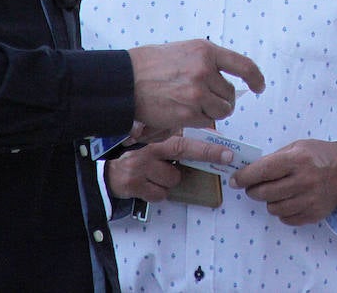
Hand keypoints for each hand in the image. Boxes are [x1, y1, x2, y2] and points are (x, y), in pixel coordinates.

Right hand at [105, 134, 234, 200]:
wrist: (109, 175)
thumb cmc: (139, 162)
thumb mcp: (155, 150)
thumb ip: (176, 146)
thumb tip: (208, 142)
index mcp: (157, 142)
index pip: (185, 140)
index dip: (207, 146)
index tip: (227, 152)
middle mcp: (150, 151)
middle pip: (182, 150)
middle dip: (206, 154)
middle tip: (224, 159)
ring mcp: (141, 168)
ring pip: (173, 179)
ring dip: (169, 183)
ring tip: (157, 178)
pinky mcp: (134, 185)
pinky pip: (160, 195)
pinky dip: (158, 194)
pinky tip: (148, 187)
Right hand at [128, 39, 265, 133]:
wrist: (124, 80)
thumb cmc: (150, 65)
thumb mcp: (183, 51)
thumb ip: (205, 62)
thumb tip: (223, 80)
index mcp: (205, 51)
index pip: (242, 65)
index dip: (255, 77)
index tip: (259, 86)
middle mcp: (204, 70)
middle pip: (230, 94)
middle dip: (222, 100)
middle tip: (205, 99)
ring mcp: (197, 92)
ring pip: (222, 111)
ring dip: (213, 112)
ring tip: (194, 106)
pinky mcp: (188, 113)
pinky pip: (206, 121)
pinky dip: (199, 120)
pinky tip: (183, 112)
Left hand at [229, 140, 336, 225]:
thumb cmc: (318, 155)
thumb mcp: (297, 147)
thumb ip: (274, 159)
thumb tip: (249, 171)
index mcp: (297, 160)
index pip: (263, 171)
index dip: (245, 177)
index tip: (235, 180)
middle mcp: (303, 181)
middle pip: (264, 193)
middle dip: (253, 190)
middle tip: (252, 187)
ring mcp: (309, 200)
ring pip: (273, 208)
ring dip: (268, 201)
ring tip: (275, 192)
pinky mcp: (313, 215)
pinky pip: (286, 219)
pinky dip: (282, 211)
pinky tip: (287, 201)